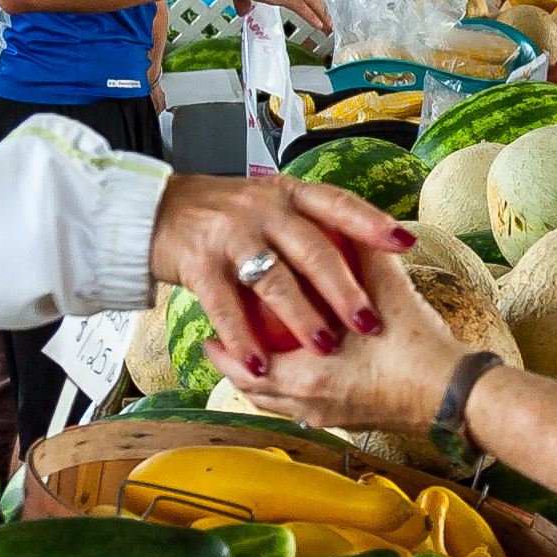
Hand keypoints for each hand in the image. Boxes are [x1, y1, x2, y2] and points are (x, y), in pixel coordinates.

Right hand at [148, 177, 412, 383]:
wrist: (151, 212)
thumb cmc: (218, 217)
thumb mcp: (264, 206)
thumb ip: (302, 225)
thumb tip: (358, 252)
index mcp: (286, 193)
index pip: (337, 203)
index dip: (372, 223)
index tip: (405, 244)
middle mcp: (262, 207)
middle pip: (313, 249)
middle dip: (344, 289)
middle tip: (368, 322)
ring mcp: (230, 233)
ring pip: (274, 279)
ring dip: (301, 317)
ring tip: (323, 347)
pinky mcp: (199, 261)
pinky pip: (226, 305)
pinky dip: (243, 337)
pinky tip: (259, 363)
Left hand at [234, 245, 476, 431]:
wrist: (456, 396)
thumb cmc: (419, 349)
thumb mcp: (387, 294)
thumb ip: (361, 255)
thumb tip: (345, 222)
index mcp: (309, 377)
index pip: (246, 368)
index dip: (224, 350)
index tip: (209, 332)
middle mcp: (311, 404)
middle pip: (254, 393)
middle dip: (236, 369)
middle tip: (224, 346)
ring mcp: (329, 417)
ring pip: (278, 405)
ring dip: (262, 382)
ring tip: (255, 356)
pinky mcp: (349, 422)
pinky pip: (303, 408)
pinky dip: (290, 390)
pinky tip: (299, 371)